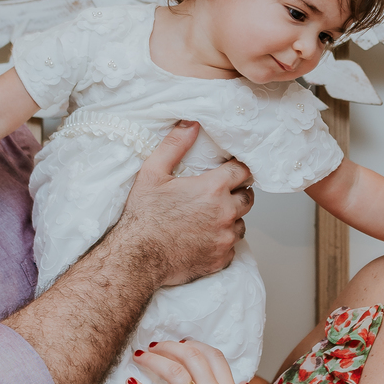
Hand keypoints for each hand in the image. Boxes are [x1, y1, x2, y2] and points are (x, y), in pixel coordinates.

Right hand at [119, 123, 253, 288]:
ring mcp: (225, 238)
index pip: (244, 172)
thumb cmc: (143, 216)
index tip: (229, 172)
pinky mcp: (221, 259)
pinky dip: (223, 242)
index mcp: (214, 188)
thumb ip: (175, 145)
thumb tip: (191, 124)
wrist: (136, 257)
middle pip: (248, 198)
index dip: (238, 170)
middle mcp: (225, 213)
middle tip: (219, 194)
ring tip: (211, 217)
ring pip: (241, 223)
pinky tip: (205, 238)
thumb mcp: (153, 172)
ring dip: (231, 219)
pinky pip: (232, 247)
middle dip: (237, 193)